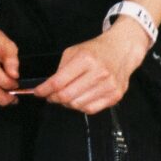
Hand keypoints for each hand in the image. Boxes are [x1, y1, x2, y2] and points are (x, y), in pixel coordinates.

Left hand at [30, 26, 146, 114]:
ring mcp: (108, 86)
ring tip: (67, 96)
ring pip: (77, 105)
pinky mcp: (115, 96)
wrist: (121, 50)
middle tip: (51, 96)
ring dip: (67, 103)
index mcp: (86, 59)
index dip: (44, 89)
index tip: (38, 92)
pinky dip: (81, 107)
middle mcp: (99, 73)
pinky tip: (79, 98)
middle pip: (67, 96)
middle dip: (54, 98)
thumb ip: (61, 69)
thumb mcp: (74, 51)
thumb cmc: (96, 50)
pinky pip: (90, 110)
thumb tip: (49, 88)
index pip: (58, 81)